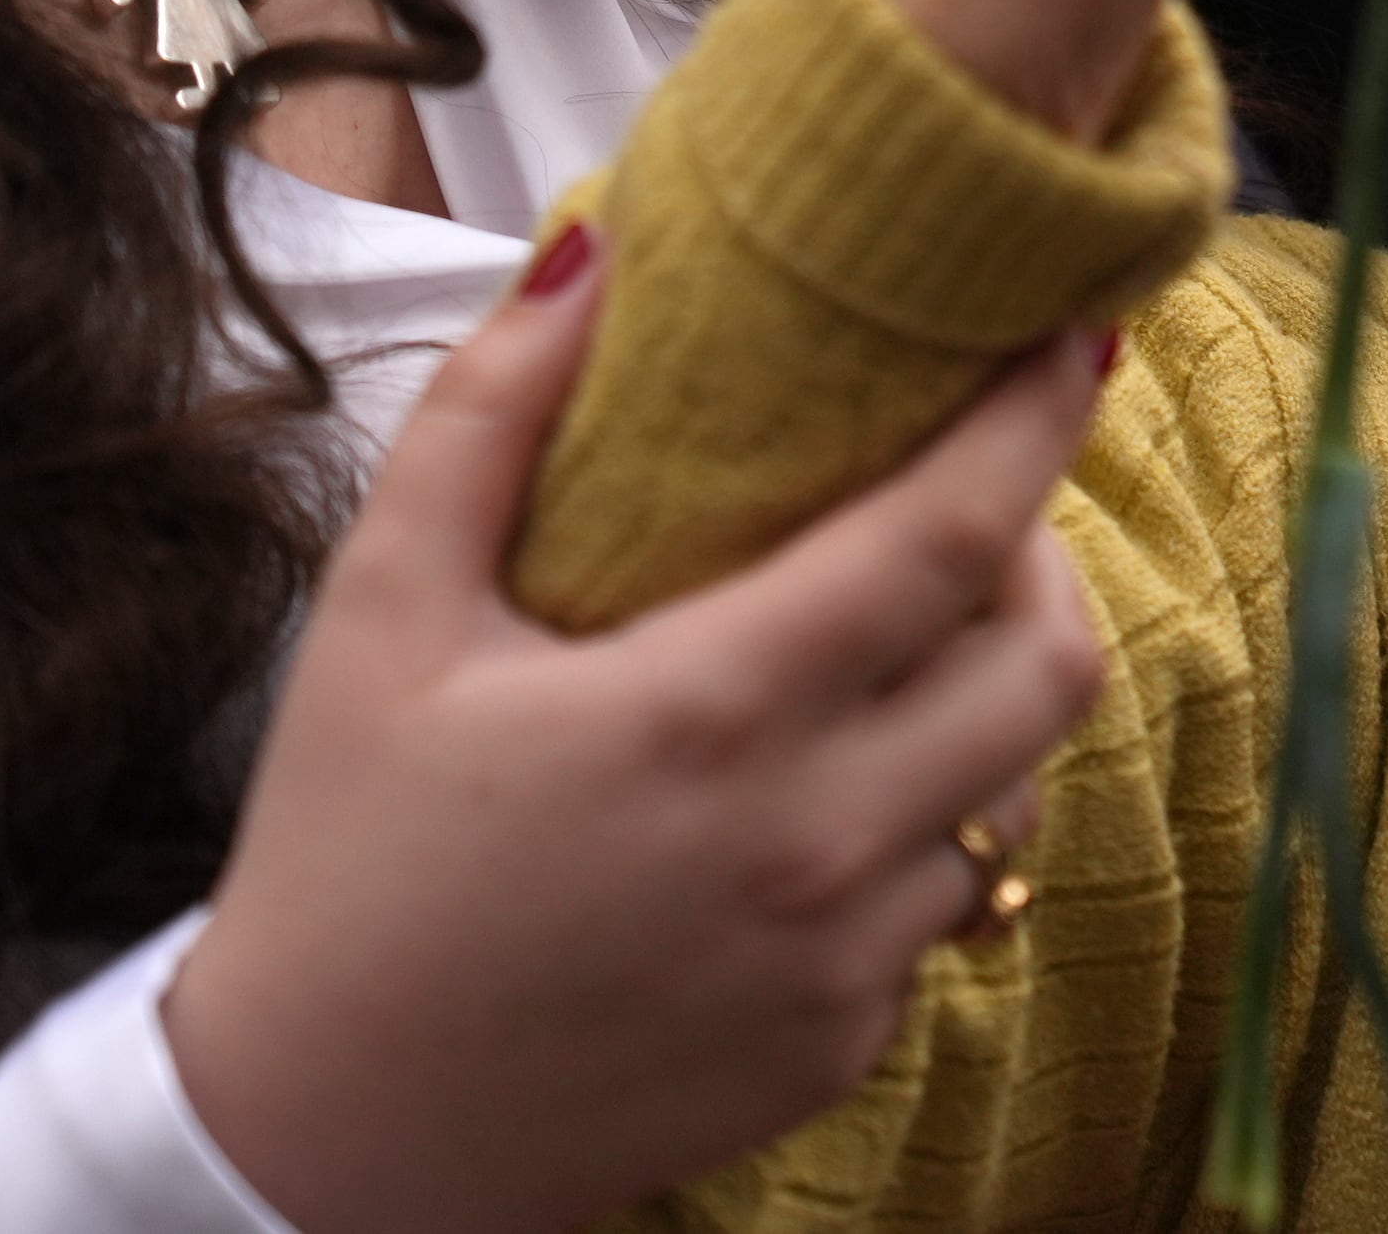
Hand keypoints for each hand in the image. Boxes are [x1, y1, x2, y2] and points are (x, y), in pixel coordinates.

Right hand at [166, 238, 1111, 1233]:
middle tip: (968, 500)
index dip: (1037, 421)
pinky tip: (826, 791)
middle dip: (1042, 553)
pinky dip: (926, 824)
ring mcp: (841, 965)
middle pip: (1049, 662)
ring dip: (989, 698)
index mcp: (708, 717)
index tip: (1073, 337)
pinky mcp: (839, 1049)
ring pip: (1019, 788)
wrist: (314, 1145)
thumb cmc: (343, 861)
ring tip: (900, 645)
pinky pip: (950, 903)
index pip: (952, 539)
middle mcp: (810, 846)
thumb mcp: (380, 617)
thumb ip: (488, 414)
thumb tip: (595, 245)